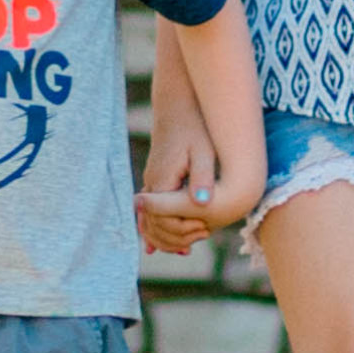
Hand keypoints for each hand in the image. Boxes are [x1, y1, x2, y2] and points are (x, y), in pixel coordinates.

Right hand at [136, 99, 241, 250]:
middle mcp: (152, 184)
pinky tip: (160, 244)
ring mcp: (152, 183)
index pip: (164, 218)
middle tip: (203, 236)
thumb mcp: (203, 152)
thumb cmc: (195, 127)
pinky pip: (150, 212)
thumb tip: (203, 205)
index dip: (182, 230)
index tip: (204, 229)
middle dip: (175, 237)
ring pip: (149, 221)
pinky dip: (155, 228)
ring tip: (187, 247)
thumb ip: (202, 178)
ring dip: (165, 237)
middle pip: (154, 224)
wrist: (179, 105)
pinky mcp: (156, 180)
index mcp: (162, 180)